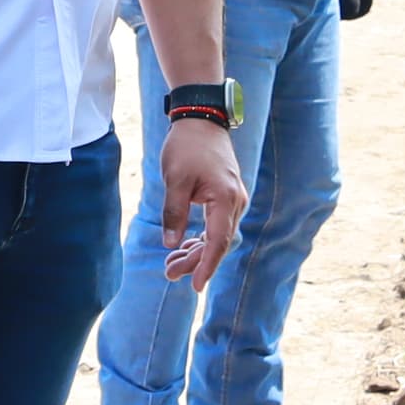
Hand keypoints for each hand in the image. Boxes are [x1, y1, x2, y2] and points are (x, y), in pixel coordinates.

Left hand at [159, 117, 248, 290]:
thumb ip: (173, 213)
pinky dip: (202, 237)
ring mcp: (233, 198)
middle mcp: (235, 201)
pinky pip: (217, 224)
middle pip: (219, 242)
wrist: (201, 118)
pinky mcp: (226, 195)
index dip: (206, 266)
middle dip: (196, 261)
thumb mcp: (174, 180)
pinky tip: (185, 246)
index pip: (218, 242)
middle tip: (169, 274)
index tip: (196, 286)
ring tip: (172, 264)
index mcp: (225, 199)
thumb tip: (170, 244)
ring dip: (197, 250)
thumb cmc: (186, 146)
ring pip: (218, 234)